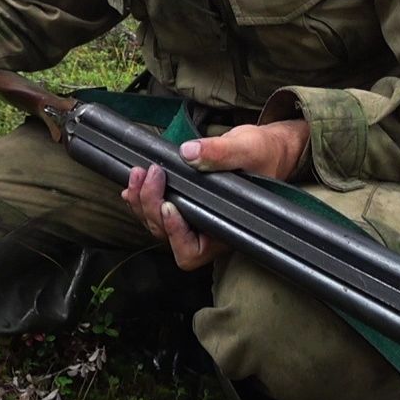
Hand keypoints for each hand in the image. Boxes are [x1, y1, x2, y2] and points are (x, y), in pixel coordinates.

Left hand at [120, 119, 310, 269]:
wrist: (265, 149)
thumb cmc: (264, 154)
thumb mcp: (248, 148)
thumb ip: (221, 153)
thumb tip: (189, 153)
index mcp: (226, 229)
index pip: (192, 250)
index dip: (175, 233)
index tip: (170, 205)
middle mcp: (207, 231)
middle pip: (167, 234)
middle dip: (151, 206)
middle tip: (150, 173)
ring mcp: (193, 219)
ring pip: (157, 224)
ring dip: (141, 201)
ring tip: (138, 173)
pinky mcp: (184, 205)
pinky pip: (155, 210)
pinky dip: (140, 198)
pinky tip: (134, 183)